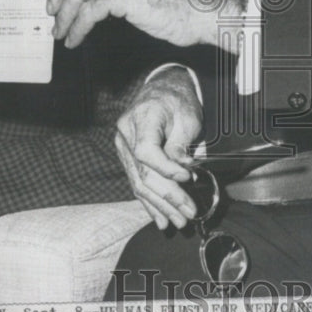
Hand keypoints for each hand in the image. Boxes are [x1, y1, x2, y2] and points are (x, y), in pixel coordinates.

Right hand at [114, 66, 202, 228]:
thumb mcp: (187, 117)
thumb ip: (182, 145)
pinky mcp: (127, 157)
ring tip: (177, 221)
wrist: (163, 90)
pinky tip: (160, 218)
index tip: (188, 178)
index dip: (166, 169)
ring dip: (159, 206)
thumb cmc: (178, 100)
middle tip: (187, 213)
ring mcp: (123, 146)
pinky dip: (150, 202)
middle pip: (143, 172)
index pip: (146, 151)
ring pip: (139, 182)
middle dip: (168, 197)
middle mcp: (126, 133)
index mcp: (142, 117)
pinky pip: (137, 182)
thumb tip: (183, 172)